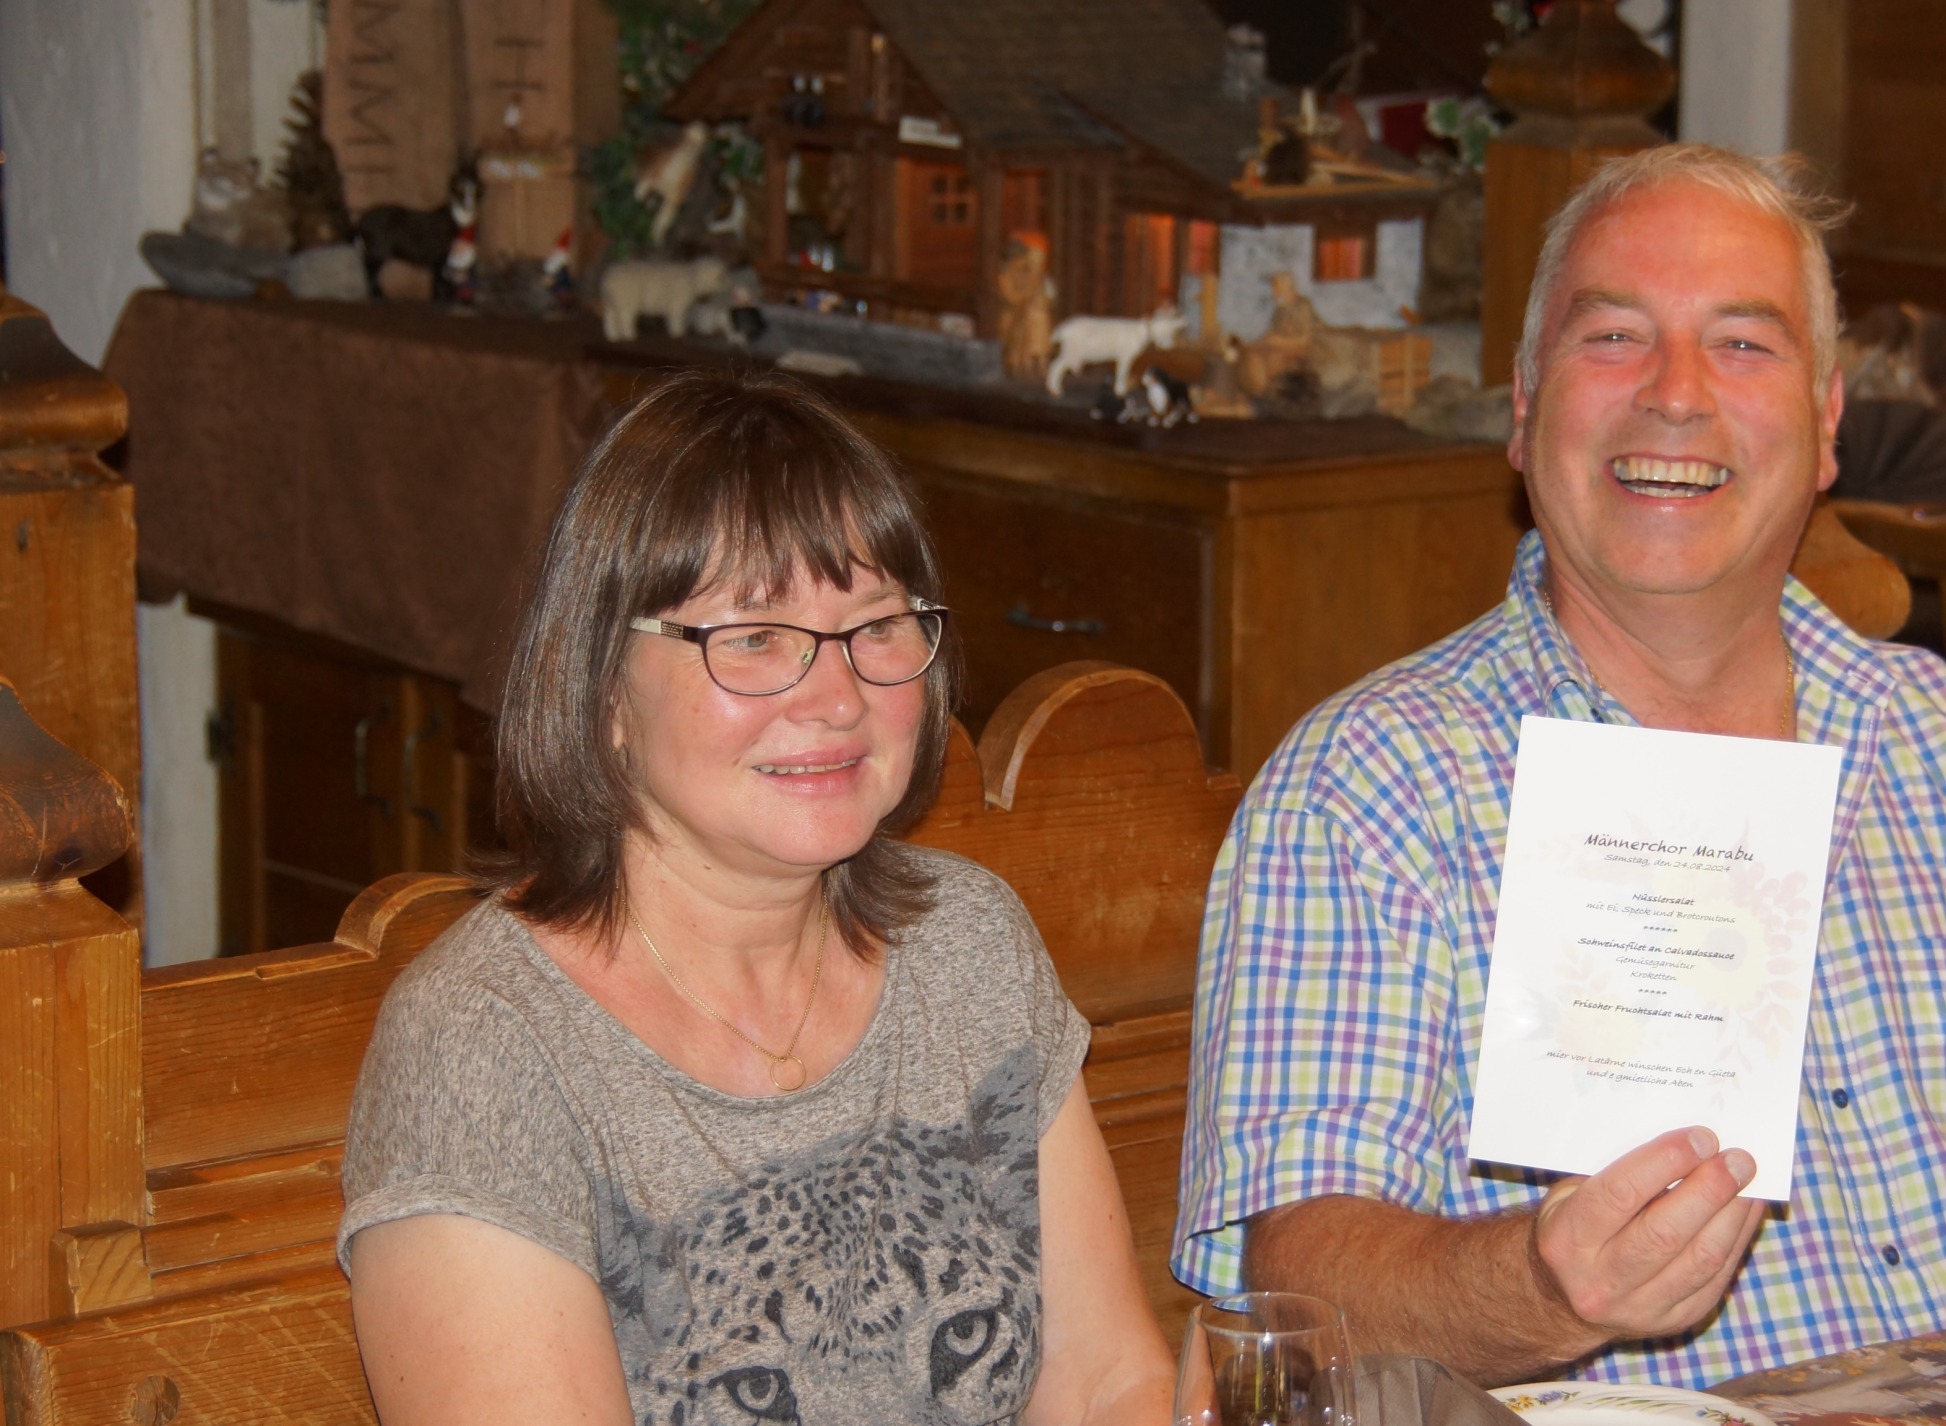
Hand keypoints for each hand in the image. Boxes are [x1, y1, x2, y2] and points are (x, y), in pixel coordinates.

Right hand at [1529, 1126, 1764, 1353]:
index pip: (1620, 1194)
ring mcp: (1639, 1308)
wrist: (1564, 1301)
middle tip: (1738, 1159)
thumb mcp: (1570, 1198)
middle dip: (1710, 1190)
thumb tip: (1684, 1146)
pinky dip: (1736, 1239)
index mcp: (1566, 1240)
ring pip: (1700, 1259)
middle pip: (1665, 1232)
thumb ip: (1616, 1175)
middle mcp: (1600, 1280)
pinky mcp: (1675, 1321)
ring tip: (1750, 1182)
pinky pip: (1716, 1278)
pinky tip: (1745, 1210)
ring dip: (1732, 1215)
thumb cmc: (1572, 1229)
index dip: (1665, 1161)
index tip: (1701, 1138)